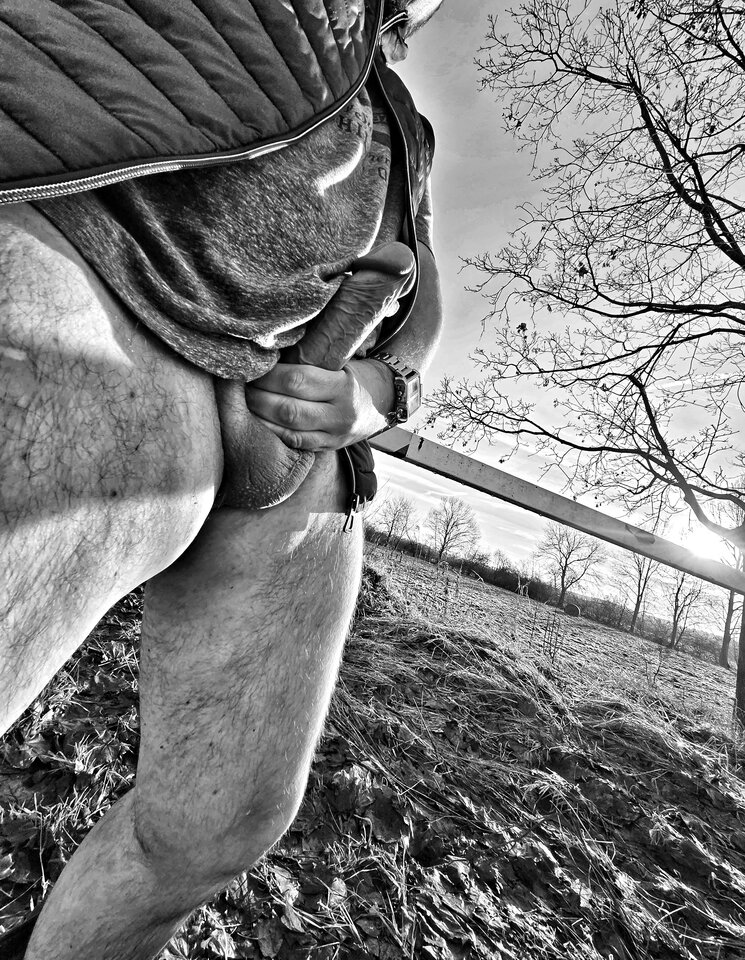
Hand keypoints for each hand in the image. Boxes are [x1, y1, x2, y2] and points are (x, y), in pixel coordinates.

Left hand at [245, 358, 394, 450]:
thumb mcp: (339, 362)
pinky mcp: (328, 447)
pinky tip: (257, 422)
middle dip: (259, 397)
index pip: (298, 379)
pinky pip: (295, 443)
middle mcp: (341, 413)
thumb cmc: (351, 375)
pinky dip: (272, 432)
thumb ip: (310, 358)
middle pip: (289, 408)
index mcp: (344, 385)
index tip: (253, 368)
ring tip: (244, 403)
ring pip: (290, 429)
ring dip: (261, 416)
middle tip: (241, 387)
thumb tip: (267, 348)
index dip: (269, 375)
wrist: (380, 404)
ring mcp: (335, 434)